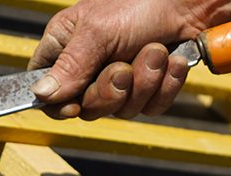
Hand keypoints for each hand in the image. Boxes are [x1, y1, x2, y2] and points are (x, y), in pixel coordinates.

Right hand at [28, 0, 212, 119]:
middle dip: (110, 91)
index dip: (58, 105)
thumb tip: (41, 94)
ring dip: (144, 83)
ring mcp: (121, 80)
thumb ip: (70, 66)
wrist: (189, 3)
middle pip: (87, 108)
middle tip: (123, 67)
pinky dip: (165, 86)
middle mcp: (90, 66)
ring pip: (122, 111)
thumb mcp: (98, 32)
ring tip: (156, 51)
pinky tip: (172, 62)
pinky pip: (151, 108)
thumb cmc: (141, 3)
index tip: (74, 107)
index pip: (47, 89)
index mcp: (65, 45)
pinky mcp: (150, 89)